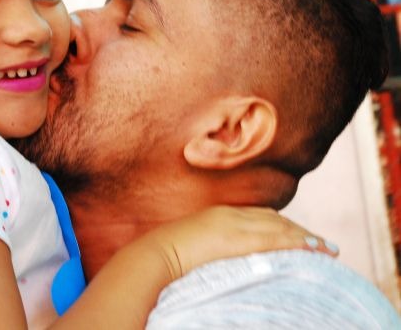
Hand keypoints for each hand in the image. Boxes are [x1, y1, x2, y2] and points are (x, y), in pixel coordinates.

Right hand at [144, 205, 337, 280]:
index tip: (297, 236)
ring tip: (324, 249)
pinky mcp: (238, 238)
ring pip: (278, 225)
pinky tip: (313, 249)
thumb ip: (206, 247)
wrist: (153, 258)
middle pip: (272, 217)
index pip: (257, 216)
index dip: (280, 225)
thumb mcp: (188, 248)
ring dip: (303, 236)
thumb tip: (216, 261)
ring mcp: (233, 224)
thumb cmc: (163, 259)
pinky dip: (297, 241)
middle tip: (320, 244)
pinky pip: (275, 237)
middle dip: (297, 229)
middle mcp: (228, 215)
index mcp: (216, 216)